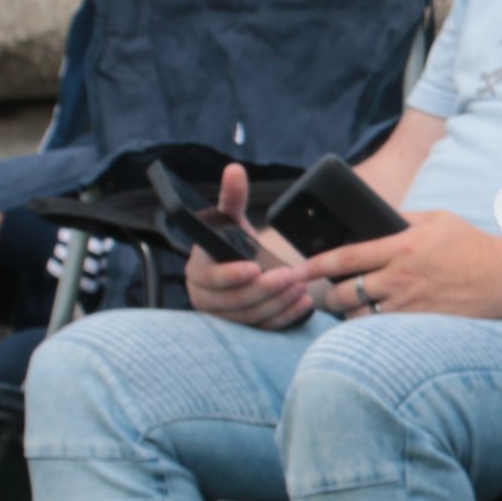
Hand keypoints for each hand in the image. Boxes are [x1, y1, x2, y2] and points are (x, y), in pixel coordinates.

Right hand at [186, 164, 312, 329]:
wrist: (245, 268)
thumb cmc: (234, 242)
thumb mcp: (233, 219)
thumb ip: (232, 197)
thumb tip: (235, 169)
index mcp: (197, 272)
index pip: (211, 279)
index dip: (232, 275)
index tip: (255, 267)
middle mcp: (205, 299)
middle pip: (234, 302)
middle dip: (265, 289)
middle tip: (291, 276)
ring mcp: (224, 319)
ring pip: (251, 317)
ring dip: (278, 302)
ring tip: (301, 286)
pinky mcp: (243, 331)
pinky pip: (264, 328)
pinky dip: (286, 316)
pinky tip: (304, 303)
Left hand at [280, 210, 501, 320]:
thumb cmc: (472, 246)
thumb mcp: (437, 220)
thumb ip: (402, 220)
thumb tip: (375, 220)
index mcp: (399, 247)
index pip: (344, 258)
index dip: (314, 265)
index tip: (299, 269)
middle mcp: (399, 278)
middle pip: (343, 293)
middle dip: (328, 295)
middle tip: (326, 292)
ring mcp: (409, 305)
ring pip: (359, 316)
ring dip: (348, 314)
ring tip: (348, 309)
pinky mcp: (420, 324)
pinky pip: (381, 330)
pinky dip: (370, 327)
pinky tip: (370, 322)